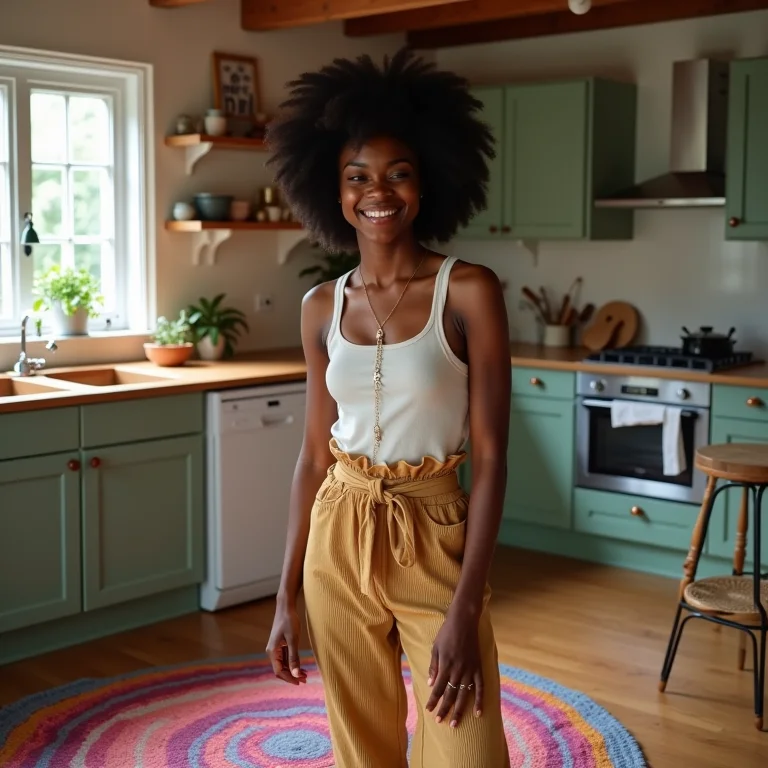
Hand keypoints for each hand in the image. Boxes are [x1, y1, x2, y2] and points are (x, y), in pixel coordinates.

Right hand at [266, 598, 307, 684]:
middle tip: (305, 679)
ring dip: (293, 670)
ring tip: (305, 675)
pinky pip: (286, 658)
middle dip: (292, 675)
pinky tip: (301, 666)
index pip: (279, 671)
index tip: (300, 682)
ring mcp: (276, 648)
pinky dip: (293, 663)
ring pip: (284, 664)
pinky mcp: (280, 645)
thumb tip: (296, 674)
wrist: (286, 606)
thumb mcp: (293, 640)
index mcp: (272, 652)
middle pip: (281, 669)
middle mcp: (272, 652)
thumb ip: (294, 658)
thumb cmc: (289, 621)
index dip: (289, 678)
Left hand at [424, 610, 482, 727]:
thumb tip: (431, 683)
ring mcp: (469, 670)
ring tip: (455, 724)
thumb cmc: (447, 633)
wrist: (464, 621)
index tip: (429, 710)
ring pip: (464, 695)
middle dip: (444, 709)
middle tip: (440, 721)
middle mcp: (457, 670)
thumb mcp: (435, 647)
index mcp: (445, 665)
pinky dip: (480, 701)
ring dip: (459, 710)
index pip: (438, 687)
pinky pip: (480, 688)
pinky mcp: (479, 668)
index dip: (433, 700)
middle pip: (450, 694)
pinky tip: (478, 713)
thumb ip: (434, 666)